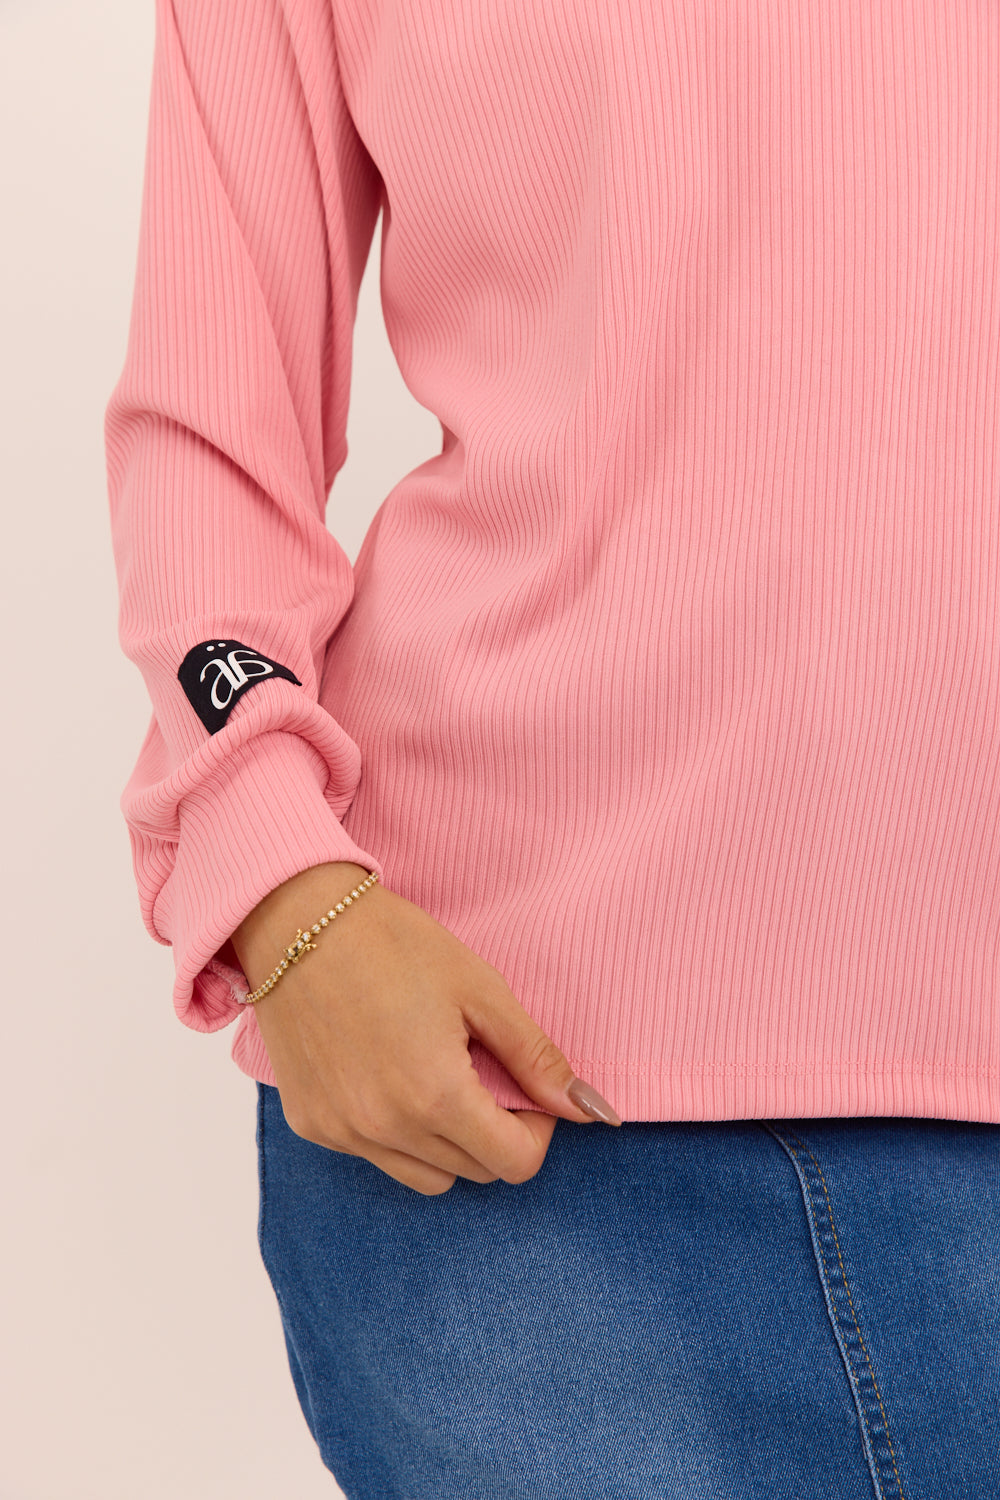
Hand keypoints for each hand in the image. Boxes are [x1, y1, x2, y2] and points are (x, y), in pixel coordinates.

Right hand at [229, 862, 620, 1194]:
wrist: (297, 921)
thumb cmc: (392, 943)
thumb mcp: (479, 989)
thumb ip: (535, 1056)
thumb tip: (588, 1107)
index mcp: (436, 1097)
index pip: (515, 1165)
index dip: (535, 1129)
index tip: (522, 1086)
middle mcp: (386, 1129)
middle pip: (474, 1171)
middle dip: (494, 1132)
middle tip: (481, 1070)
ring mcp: (343, 1132)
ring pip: (426, 1176)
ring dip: (447, 1142)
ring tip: (435, 1074)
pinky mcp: (311, 1125)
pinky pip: (375, 1155)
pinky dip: (396, 1132)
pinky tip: (388, 1073)